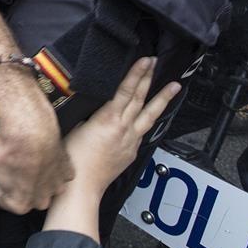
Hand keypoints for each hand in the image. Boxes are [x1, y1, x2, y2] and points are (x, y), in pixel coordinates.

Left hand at [0, 78, 70, 211]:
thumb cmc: (5, 150)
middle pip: (27, 197)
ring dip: (38, 180)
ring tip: (27, 161)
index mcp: (20, 204)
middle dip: (19, 185)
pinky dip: (54, 169)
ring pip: (46, 189)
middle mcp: (41, 199)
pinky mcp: (66, 170)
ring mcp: (56, 186)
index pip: (5, 201)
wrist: (30, 127)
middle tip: (11, 165)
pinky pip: (62, 176)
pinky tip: (43, 157)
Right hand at [63, 57, 180, 193]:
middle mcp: (124, 129)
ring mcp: (130, 142)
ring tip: (175, 87)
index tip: (146, 61)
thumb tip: (93, 108)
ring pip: (149, 115)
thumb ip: (88, 116)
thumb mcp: (74, 129)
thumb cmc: (73, 160)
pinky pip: (142, 132)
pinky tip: (148, 117)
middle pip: (140, 99)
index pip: (126, 91)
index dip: (137, 74)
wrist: (82, 187)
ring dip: (162, 100)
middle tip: (158, 63)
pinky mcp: (131, 153)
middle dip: (149, 79)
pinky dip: (147, 121)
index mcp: (108, 119)